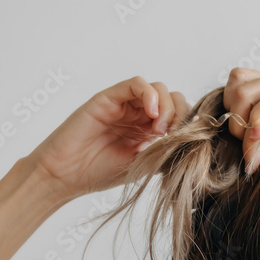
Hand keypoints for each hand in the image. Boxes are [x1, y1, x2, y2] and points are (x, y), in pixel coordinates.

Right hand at [23, 75, 190, 198]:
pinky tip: (152, 114)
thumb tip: (193, 143)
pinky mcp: (109, 97)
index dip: (187, 123)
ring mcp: (125, 104)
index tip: (186, 141)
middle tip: (172, 136)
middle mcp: (138, 114)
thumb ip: (166, 150)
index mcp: (149, 130)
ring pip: (158, 89)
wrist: (66, 175)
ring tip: (159, 129)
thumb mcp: (145, 165)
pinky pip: (136, 84)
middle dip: (180, 114)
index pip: (179, 115)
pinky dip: (150, 94)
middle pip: (173, 98)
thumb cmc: (100, 173)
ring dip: (167, 106)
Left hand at [222, 68, 259, 173]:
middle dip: (233, 119)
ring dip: (243, 124)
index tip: (240, 139)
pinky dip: (259, 121)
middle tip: (246, 146)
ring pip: (248, 92)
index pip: (238, 81)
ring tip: (254, 149)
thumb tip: (237, 138)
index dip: (231, 109)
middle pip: (236, 83)